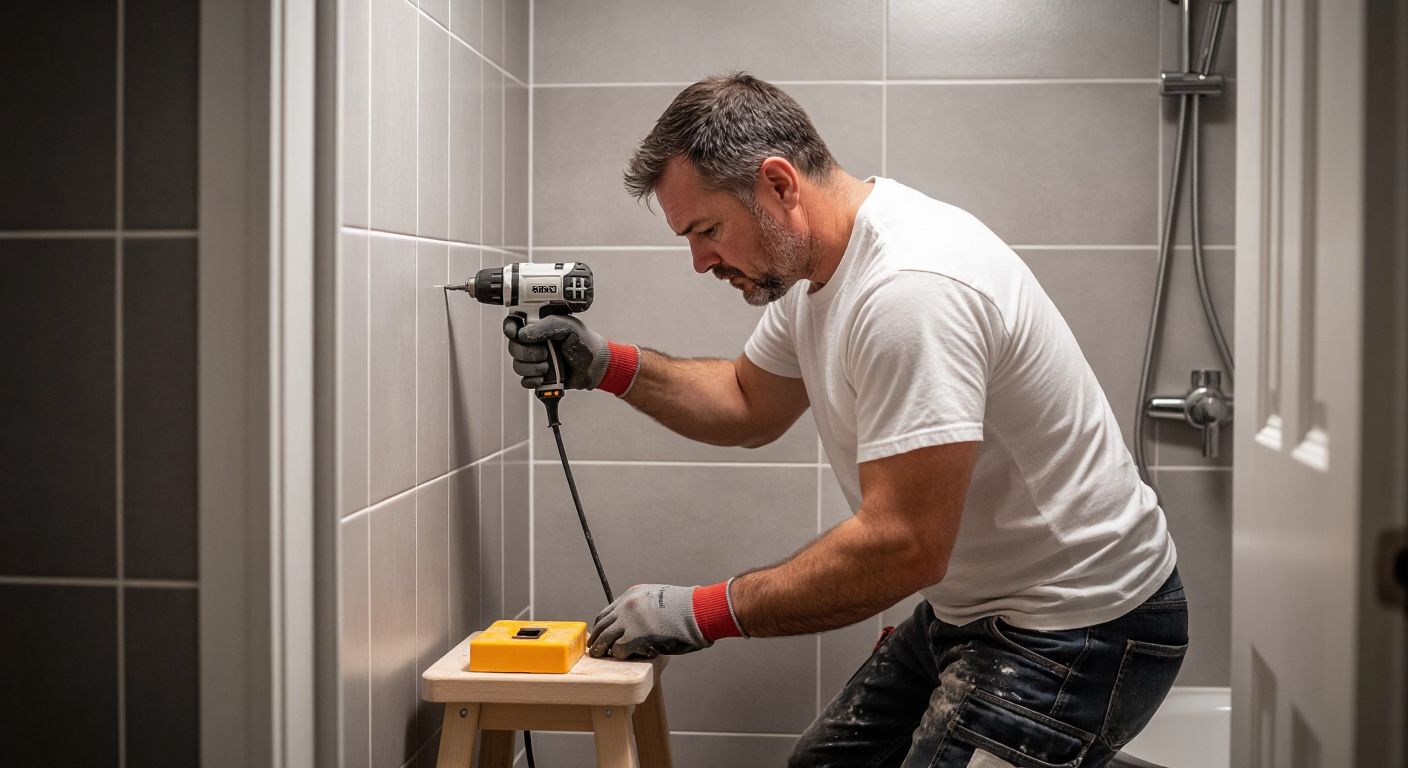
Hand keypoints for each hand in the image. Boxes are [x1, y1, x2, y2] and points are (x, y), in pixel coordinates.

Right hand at [503, 315, 638, 393]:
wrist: (596, 364)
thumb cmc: (584, 341)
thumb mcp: (568, 327)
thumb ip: (546, 326)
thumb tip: (524, 334)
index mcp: (538, 326)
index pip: (513, 325)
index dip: (510, 329)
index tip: (516, 334)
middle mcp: (533, 343)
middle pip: (513, 348)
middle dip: (526, 353)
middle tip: (544, 353)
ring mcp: (535, 360)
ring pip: (518, 365)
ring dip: (531, 368)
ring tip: (547, 366)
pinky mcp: (539, 376)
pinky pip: (525, 381)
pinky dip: (532, 381)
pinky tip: (544, 378)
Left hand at [587, 581, 743, 659]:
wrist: (697, 611)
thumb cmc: (687, 609)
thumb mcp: (660, 598)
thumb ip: (645, 608)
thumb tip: (641, 622)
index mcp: (633, 595)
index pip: (608, 611)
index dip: (602, 625)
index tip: (600, 633)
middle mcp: (627, 606)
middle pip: (602, 624)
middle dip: (596, 638)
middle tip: (594, 648)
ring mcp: (629, 621)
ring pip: (605, 638)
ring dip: (601, 649)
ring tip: (599, 656)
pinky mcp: (634, 637)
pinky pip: (618, 650)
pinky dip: (619, 655)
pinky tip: (623, 658)